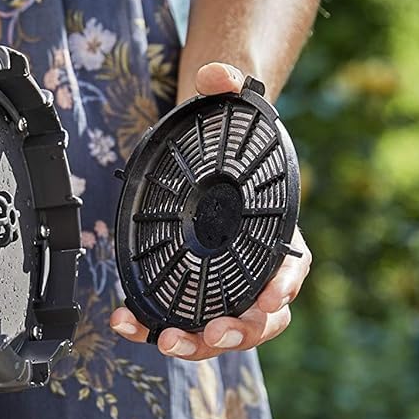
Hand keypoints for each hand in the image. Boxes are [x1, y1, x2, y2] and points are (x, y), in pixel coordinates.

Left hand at [109, 62, 311, 359]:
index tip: (272, 293)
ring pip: (224, 330)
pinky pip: (179, 319)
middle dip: (241, 331)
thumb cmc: (226, 137)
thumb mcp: (229, 103)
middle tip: (214, 331)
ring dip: (200, 344)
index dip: (285, 284)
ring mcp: (223, 286)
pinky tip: (125, 321)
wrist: (204, 153)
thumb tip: (217, 74)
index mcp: (278, 234)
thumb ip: (226, 84)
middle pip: (261, 316)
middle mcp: (256, 270)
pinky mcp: (189, 292)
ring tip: (170, 342)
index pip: (292, 267)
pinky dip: (154, 326)